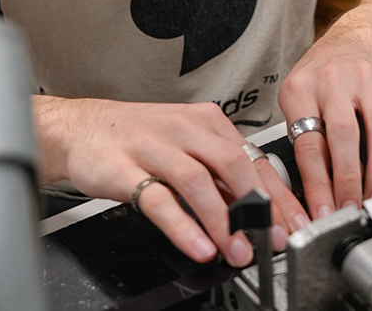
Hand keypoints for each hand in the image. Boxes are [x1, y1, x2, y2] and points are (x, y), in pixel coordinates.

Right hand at [33, 96, 308, 265]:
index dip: (276, 196)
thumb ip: (218, 176)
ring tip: (235, 250)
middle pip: (233, 164)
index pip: (252, 159)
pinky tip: (198, 245)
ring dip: (222, 221)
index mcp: (207, 121)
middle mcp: (185, 129)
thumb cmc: (137, 139)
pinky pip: (158, 199)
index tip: (291, 225)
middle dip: (256, 207)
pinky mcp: (124, 168)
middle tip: (268, 240)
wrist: (80, 128)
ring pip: (198, 181)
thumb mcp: (185, 147)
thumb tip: (256, 210)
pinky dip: (182, 226)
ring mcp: (154, 147)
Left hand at [277, 24, 371, 219]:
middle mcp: (332, 82)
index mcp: (300, 89)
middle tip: (349, 210)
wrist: (350, 41)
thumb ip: (305, 141)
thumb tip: (313, 193)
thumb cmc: (318, 78)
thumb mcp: (296, 101)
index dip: (317, 184)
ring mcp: (364, 83)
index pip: (309, 143)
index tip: (321, 211)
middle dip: (348, 181)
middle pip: (343, 137)